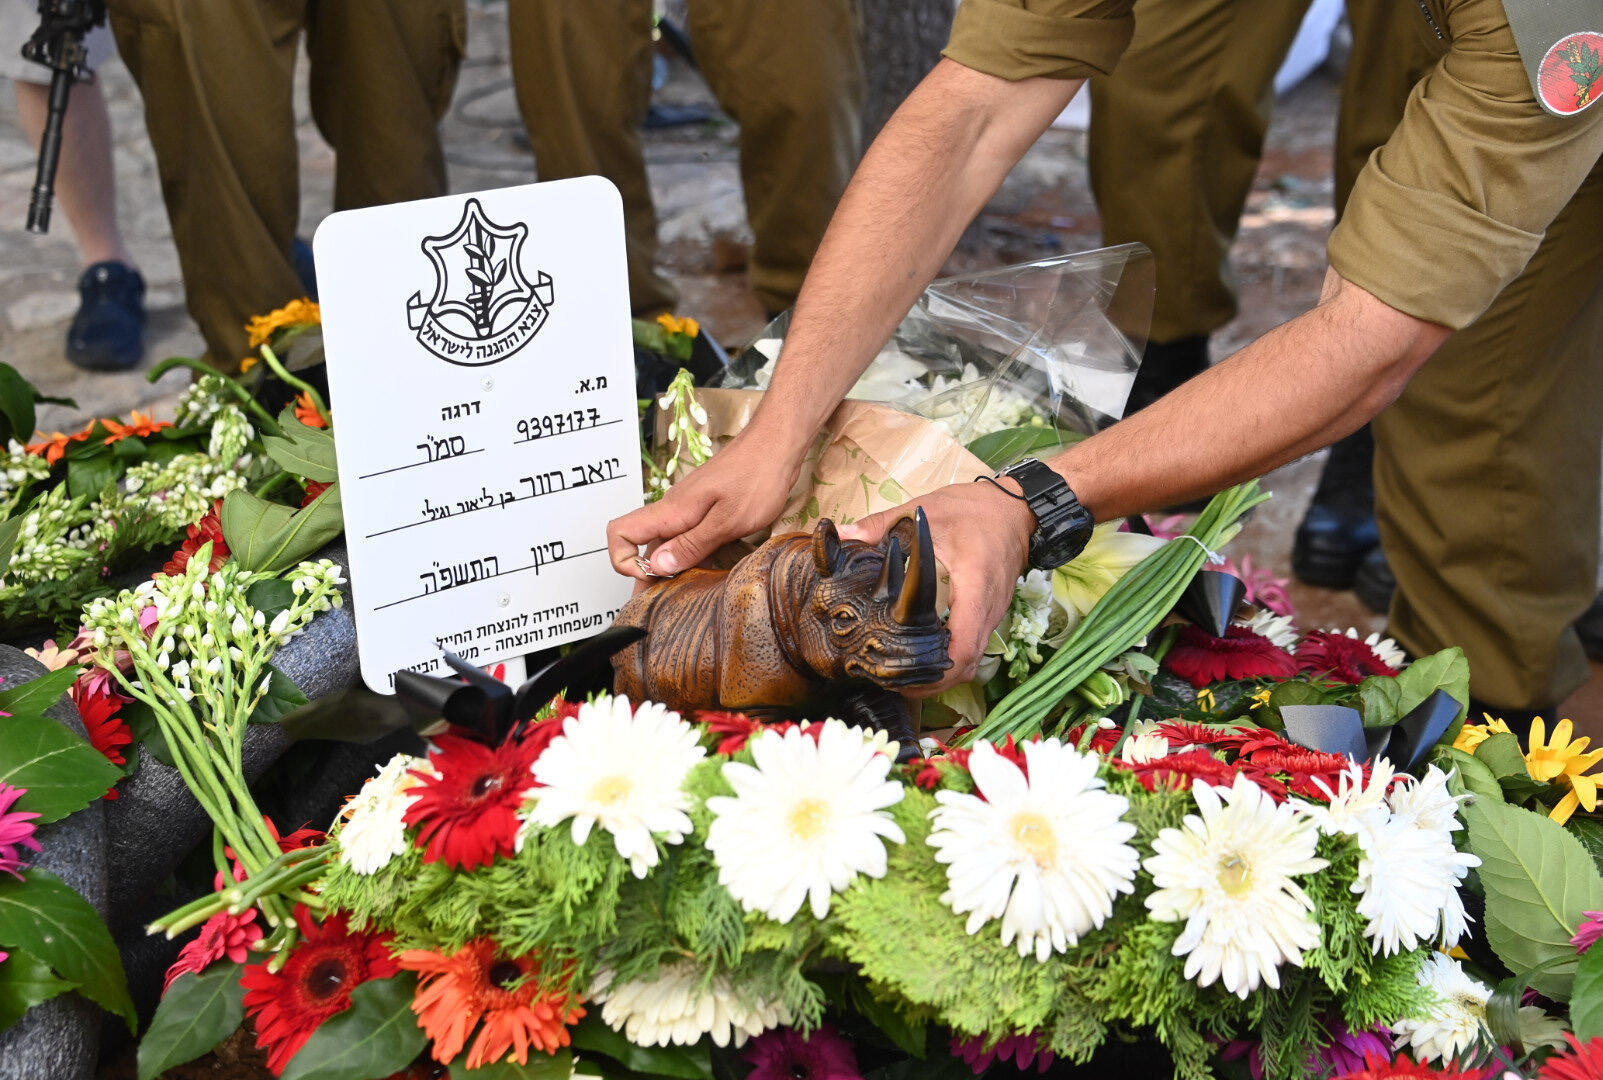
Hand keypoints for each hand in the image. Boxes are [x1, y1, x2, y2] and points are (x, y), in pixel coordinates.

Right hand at [607, 432, 803, 579]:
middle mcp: (673, 510)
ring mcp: (688, 510)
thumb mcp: (728, 519)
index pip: (620, 533)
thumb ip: (692, 544)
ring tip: (686, 597)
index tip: (650, 579)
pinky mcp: (705, 511)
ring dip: (669, 569)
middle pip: (641, 545)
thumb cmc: (757, 476)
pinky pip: (686, 537)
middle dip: (647, 577)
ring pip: (665, 543)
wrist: (776, 444)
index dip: (624, 560)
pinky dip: (689, 558)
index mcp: (672, 511)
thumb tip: (656, 567)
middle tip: (665, 606)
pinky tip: (706, 573)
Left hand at [840, 480, 1033, 694]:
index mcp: (974, 588)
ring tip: (903, 675)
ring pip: (972, 662)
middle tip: (892, 681)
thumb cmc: (973, 510)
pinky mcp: (991, 614)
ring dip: (942, 675)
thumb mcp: (925, 511)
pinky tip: (923, 655)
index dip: (937, 672)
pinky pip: (974, 648)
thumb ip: (882, 524)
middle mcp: (988, 610)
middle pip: (967, 666)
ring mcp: (993, 615)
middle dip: (932, 682)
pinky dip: (951, 660)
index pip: (964, 648)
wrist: (1017, 510)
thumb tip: (841, 532)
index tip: (902, 675)